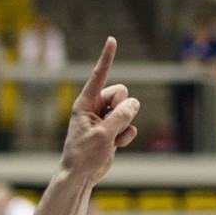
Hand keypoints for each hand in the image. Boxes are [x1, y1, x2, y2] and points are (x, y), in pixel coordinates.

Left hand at [58, 37, 140, 182]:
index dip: (107, 58)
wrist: (81, 175)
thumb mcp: (103, 134)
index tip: (111, 39)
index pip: (99, 75)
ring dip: (124, 124)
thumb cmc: (84, 155)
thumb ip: (120, 116)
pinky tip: (114, 146)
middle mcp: (95, 107)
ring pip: (129, 108)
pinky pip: (131, 125)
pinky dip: (126, 136)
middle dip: (122, 107)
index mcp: (85, 103)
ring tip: (109, 138)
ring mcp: (106, 118)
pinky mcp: (114, 129)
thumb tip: (134, 103)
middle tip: (109, 125)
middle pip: (122, 92)